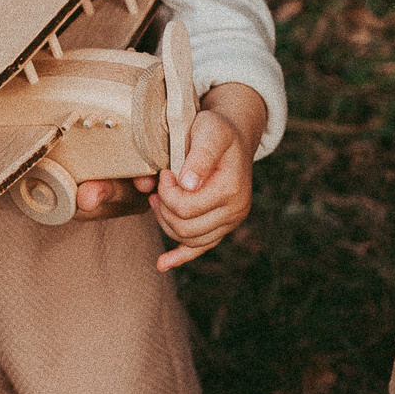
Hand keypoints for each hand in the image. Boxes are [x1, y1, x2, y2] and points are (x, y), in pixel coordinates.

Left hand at [150, 81, 262, 270]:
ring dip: (166, 222)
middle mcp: (236, 209)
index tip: (164, 172)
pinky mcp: (223, 227)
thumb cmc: (216, 130)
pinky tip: (162, 264)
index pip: (186, 207)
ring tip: (158, 199)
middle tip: (159, 184)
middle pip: (185, 227)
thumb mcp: (208, 130)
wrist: (232, 137)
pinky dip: (180, 257)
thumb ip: (199, 155)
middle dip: (163, 207)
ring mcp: (231, 221)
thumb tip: (188, 184)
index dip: (166, 192)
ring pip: (188, 239)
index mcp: (231, 188)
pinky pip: (200, 248)